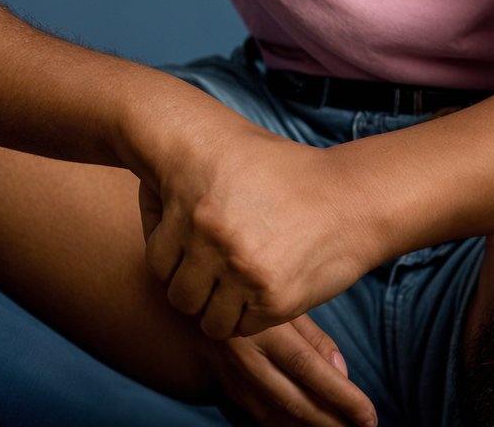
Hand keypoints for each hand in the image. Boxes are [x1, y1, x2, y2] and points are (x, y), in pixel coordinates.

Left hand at [128, 81, 380, 338]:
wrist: (350, 196)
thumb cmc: (289, 175)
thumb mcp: (230, 165)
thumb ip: (189, 191)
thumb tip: (143, 190)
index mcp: (195, 204)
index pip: (157, 259)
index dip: (178, 259)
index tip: (198, 250)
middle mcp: (212, 238)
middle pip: (178, 294)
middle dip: (198, 287)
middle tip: (223, 269)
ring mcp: (241, 271)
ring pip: (207, 319)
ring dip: (222, 307)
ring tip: (245, 279)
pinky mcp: (272, 300)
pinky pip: (241, 328)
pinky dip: (250, 316)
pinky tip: (268, 284)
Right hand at [202, 312, 377, 426]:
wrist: (192, 296)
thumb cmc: (249, 289)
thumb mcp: (282, 300)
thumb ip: (312, 336)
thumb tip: (342, 373)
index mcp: (264, 328)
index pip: (309, 369)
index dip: (342, 396)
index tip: (369, 415)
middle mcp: (247, 357)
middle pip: (295, 400)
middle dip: (332, 421)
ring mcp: (234, 377)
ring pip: (278, 415)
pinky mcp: (228, 388)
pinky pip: (261, 416)